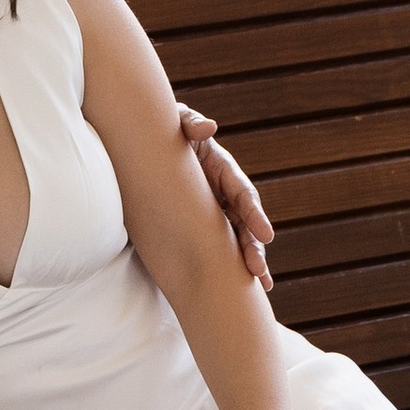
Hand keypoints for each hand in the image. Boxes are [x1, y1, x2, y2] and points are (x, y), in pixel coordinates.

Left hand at [177, 105, 273, 290]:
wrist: (142, 148)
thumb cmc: (165, 133)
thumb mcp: (176, 122)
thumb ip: (190, 123)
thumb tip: (208, 128)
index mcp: (223, 170)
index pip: (243, 194)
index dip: (255, 215)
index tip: (266, 235)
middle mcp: (224, 194)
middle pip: (245, 224)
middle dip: (253, 248)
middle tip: (258, 271)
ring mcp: (213, 211)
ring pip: (236, 239)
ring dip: (248, 261)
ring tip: (261, 286)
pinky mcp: (198, 225)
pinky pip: (215, 247)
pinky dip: (226, 265)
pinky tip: (234, 287)